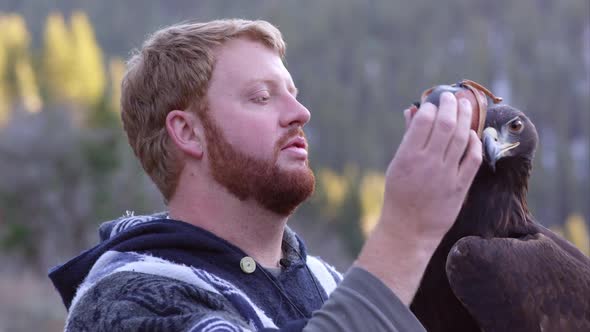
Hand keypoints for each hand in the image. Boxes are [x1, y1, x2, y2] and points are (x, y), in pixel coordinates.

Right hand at [382, 92, 481, 244]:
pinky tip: (471, 134)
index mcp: (407, 156)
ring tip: (466, 106)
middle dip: (451, 106)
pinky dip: (473, 142)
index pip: (424, 122)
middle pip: (445, 125)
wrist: (408, 229)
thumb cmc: (399, 195)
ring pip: (461, 138)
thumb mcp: (396, 165)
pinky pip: (472, 158)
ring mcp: (445, 175)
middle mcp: (427, 163)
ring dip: (465, 118)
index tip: (433, 104)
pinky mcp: (459, 186)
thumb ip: (407, 138)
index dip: (431, 108)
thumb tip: (412, 111)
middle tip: (453, 97)